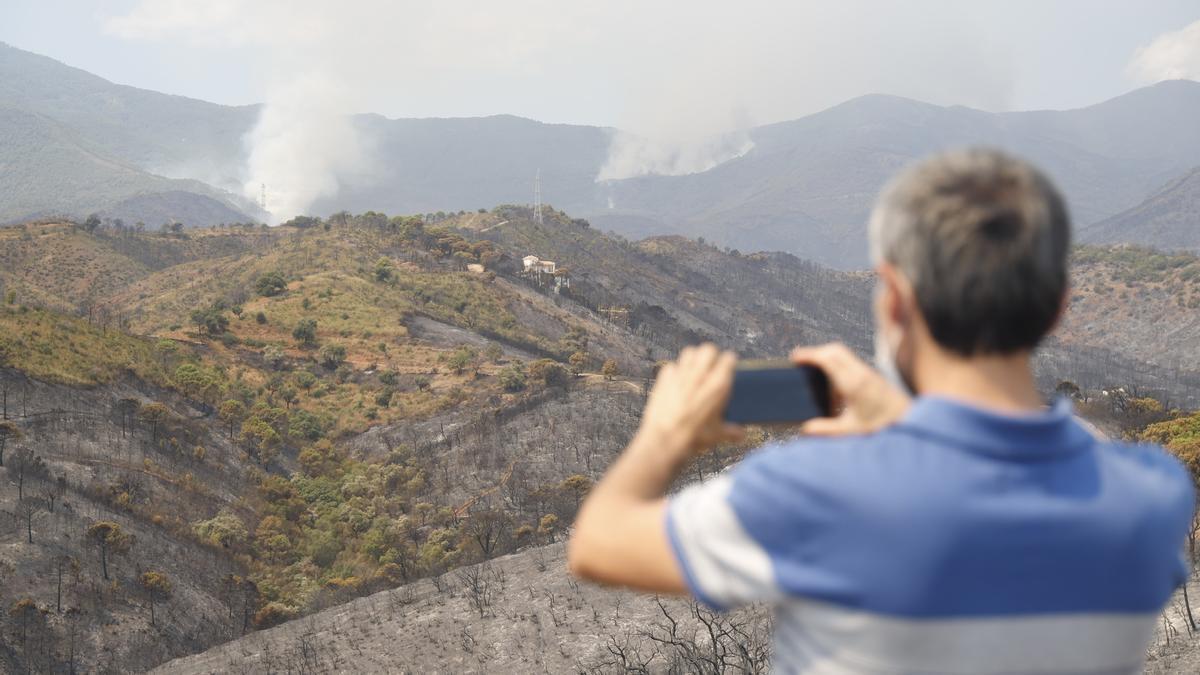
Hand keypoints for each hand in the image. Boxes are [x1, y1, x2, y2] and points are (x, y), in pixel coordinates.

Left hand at [638, 344, 742, 455]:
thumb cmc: (694, 438)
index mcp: (718, 385)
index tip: (729, 367)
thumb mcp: (717, 436)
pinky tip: (676, 382)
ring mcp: (681, 374)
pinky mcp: (664, 378)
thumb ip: (731, 432)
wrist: (665, 440)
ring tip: (695, 369)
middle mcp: (700, 375)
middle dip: (711, 356)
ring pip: (690, 352)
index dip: (729, 362)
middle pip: (708, 349)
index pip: (728, 358)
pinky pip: (672, 366)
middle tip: (711, 367)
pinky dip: (675, 371)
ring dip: (694, 358)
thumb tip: (741, 434)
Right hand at [790, 343, 909, 435]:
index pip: (827, 358)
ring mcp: (870, 374)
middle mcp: (862, 374)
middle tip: (802, 362)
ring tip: (815, 374)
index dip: (809, 355)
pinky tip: (836, 389)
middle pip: (835, 350)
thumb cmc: (884, 427)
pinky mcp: (876, 379)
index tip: (795, 357)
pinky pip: (853, 365)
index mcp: (853, 383)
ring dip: (828, 359)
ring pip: (845, 356)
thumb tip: (805, 430)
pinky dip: (839, 368)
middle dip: (816, 352)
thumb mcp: (851, 431)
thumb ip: (826, 430)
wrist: (913, 424)